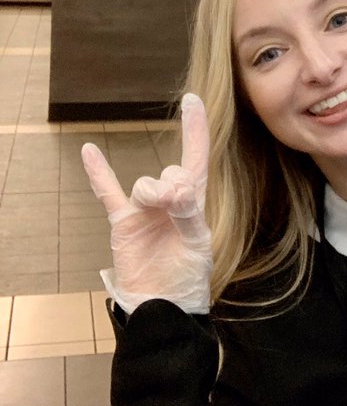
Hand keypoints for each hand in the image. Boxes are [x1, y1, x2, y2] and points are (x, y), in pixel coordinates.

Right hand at [82, 92, 212, 313]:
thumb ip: (189, 215)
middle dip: (174, 182)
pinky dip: (99, 172)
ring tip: (162, 208)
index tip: (194, 101)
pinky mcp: (124, 222)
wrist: (164, 304)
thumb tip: (176, 190)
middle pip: (172, 172)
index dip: (196, 130)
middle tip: (177, 203)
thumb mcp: (198, 245)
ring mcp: (144, 209)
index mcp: (194, 202)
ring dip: (153, 192)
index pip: (197, 158)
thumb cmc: (188, 276)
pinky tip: (90, 151)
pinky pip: (108, 191)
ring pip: (146, 183)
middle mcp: (169, 200)